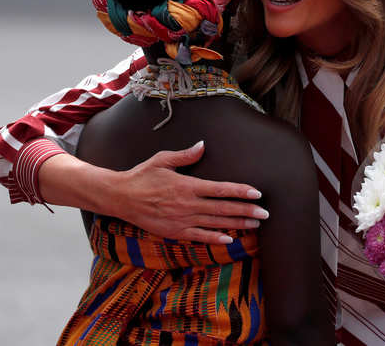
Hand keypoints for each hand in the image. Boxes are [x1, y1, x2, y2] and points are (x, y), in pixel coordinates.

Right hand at [112, 141, 268, 243]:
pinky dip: (215, 238)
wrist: (119, 197)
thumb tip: (202, 145)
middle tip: (265, 213)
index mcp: (187, 186)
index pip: (221, 189)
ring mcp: (181, 220)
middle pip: (223, 208)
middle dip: (246, 210)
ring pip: (215, 223)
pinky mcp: (174, 231)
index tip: (257, 193)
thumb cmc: (142, 176)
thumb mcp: (162, 160)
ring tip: (255, 224)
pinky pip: (199, 236)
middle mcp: (187, 204)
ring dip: (237, 224)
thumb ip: (185, 156)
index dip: (240, 191)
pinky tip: (229, 239)